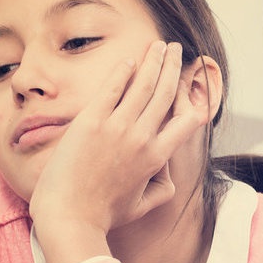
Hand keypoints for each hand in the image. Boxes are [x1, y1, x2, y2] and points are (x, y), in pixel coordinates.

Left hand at [30, 41, 207, 262]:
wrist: (70, 217)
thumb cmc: (105, 214)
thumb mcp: (144, 204)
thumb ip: (164, 186)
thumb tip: (166, 169)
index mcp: (157, 157)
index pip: (187, 120)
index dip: (192, 97)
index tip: (189, 82)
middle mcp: (141, 137)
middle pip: (165, 93)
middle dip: (173, 66)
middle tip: (175, 49)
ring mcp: (116, 127)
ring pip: (143, 85)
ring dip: (153, 61)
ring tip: (159, 45)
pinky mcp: (90, 122)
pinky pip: (111, 88)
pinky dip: (123, 71)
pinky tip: (130, 59)